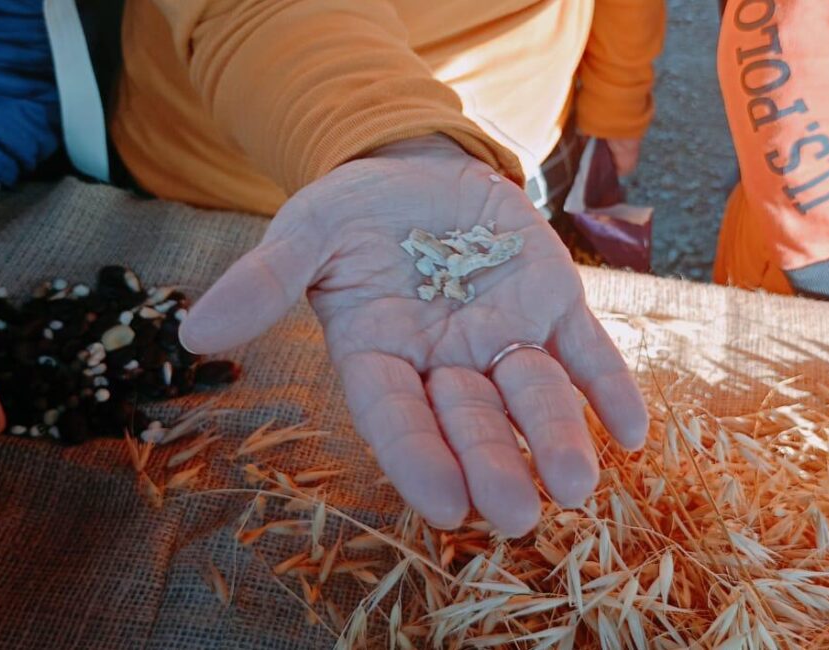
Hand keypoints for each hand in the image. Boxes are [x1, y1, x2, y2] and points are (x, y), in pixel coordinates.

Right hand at [179, 135, 648, 535]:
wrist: (419, 170)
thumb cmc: (355, 212)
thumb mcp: (305, 233)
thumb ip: (264, 281)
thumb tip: (193, 332)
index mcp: (379, 354)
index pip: (395, 416)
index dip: (417, 459)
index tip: (444, 507)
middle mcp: (444, 361)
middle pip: (470, 421)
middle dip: (493, 466)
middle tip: (519, 515)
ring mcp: (503, 335)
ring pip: (533, 396)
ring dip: (556, 438)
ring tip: (578, 485)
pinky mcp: (553, 305)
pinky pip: (587, 353)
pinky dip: (610, 388)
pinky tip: (635, 430)